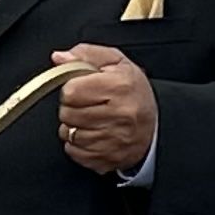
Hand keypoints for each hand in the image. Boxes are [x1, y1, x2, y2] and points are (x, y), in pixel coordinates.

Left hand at [52, 44, 155, 176]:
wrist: (154, 126)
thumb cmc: (133, 93)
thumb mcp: (116, 63)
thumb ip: (86, 55)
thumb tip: (59, 57)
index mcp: (120, 87)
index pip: (71, 91)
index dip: (71, 88)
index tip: (82, 88)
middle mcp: (119, 115)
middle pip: (67, 113)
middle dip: (72, 107)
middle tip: (88, 104)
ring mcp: (113, 140)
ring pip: (68, 134)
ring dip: (73, 126)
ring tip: (91, 119)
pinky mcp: (107, 159)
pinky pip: (73, 152)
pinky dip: (77, 144)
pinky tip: (92, 134)